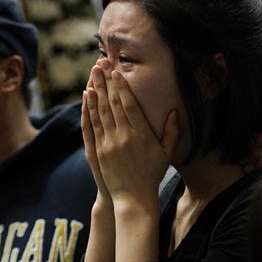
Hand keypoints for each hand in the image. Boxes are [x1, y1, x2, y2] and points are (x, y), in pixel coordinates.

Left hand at [86, 60, 178, 207]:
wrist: (133, 198)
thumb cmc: (152, 175)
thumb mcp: (166, 153)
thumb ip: (171, 132)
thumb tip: (174, 111)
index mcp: (141, 135)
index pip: (129, 105)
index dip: (122, 86)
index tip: (118, 71)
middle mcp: (123, 137)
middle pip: (113, 103)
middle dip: (107, 81)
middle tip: (102, 62)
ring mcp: (108, 143)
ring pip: (100, 111)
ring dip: (96, 90)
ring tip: (93, 73)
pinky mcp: (97, 151)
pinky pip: (92, 125)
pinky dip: (89, 109)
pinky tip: (87, 96)